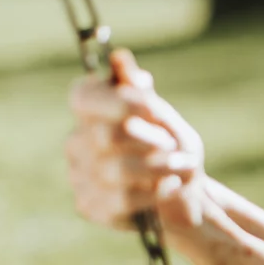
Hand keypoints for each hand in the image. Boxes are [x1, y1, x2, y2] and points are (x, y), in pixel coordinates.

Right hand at [65, 50, 206, 230]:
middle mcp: (77, 141)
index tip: (150, 107)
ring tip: (181, 167)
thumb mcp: (165, 118)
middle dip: (150, 140)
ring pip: (115, 170)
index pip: (83, 96)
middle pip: (106, 135)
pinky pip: (120, 199)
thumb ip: (140, 93)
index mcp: (92, 111)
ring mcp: (78, 175)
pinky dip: (153, 193)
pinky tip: (168, 188)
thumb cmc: (173, 150)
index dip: (117, 101)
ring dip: (159, 168)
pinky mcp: (89, 206)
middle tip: (171, 144)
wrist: (186, 196)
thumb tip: (118, 58)